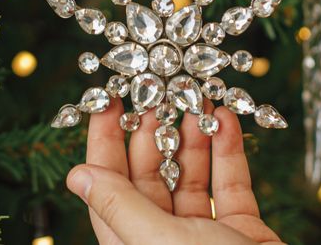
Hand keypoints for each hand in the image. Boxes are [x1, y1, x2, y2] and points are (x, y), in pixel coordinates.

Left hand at [66, 101, 284, 244]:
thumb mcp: (159, 242)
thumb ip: (120, 206)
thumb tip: (77, 176)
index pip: (107, 187)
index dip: (103, 142)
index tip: (107, 100)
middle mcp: (164, 241)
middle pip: (149, 176)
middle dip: (153, 131)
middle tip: (157, 90)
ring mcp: (205, 237)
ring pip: (191, 176)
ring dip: (193, 135)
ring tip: (194, 96)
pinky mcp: (243, 233)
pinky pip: (231, 185)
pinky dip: (229, 151)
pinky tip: (226, 119)